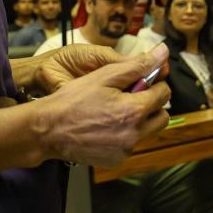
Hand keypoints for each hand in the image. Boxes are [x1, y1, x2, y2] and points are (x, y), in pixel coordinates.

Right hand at [37, 44, 170, 166]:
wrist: (48, 130)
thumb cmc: (73, 99)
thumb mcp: (105, 75)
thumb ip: (137, 65)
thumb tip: (162, 52)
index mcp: (134, 110)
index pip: (164, 94)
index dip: (154, 84)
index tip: (140, 81)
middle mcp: (134, 134)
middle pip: (162, 117)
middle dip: (152, 104)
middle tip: (131, 96)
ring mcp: (125, 150)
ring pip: (147, 132)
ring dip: (139, 120)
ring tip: (115, 111)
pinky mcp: (116, 160)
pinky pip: (131, 144)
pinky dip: (125, 134)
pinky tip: (105, 126)